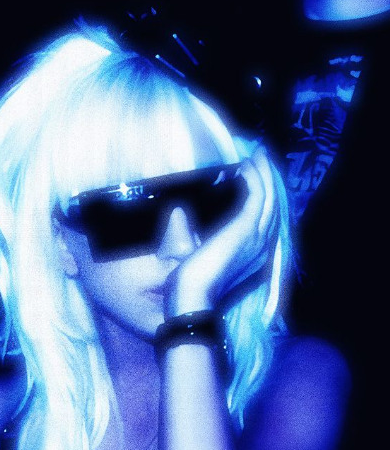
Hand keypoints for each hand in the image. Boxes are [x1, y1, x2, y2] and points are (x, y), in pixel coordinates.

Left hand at [164, 146, 277, 317]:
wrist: (193, 295)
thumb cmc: (191, 277)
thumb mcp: (195, 249)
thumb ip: (192, 229)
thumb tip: (178, 209)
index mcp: (253, 250)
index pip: (265, 215)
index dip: (263, 192)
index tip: (254, 172)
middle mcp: (262, 242)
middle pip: (272, 203)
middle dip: (267, 177)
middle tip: (260, 155)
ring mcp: (257, 235)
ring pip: (268, 196)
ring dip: (263, 172)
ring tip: (257, 154)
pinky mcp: (247, 228)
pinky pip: (257, 195)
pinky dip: (255, 178)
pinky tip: (247, 165)